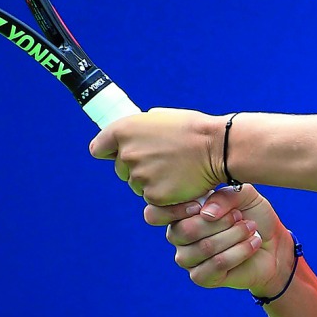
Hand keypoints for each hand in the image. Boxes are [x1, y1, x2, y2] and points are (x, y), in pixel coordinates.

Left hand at [89, 108, 224, 205]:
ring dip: (151, 181)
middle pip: (120, 170)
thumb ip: (140, 128)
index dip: (108, 152)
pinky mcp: (153, 195)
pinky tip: (179, 181)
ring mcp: (139, 176)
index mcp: (124, 130)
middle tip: (162, 160)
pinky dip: (164, 194)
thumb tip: (133, 135)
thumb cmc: (193, 130)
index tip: (115, 154)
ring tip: (174, 169)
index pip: (98, 149)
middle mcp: (126, 153)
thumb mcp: (161, 118)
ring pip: (137, 185)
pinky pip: (152, 198)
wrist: (217, 147)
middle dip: (136, 168)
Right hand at [144, 185, 292, 296]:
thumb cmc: (252, 214)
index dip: (173, 209)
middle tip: (239, 216)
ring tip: (250, 228)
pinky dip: (239, 251)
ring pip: (204, 247)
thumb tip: (205, 212)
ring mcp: (188, 259)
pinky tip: (253, 243)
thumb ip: (223, 196)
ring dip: (233, 235)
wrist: (272, 243)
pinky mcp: (202, 278)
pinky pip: (217, 264)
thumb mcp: (242, 195)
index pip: (154, 214)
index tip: (201, 204)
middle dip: (218, 222)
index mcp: (180, 213)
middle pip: (183, 231)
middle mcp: (178, 236)